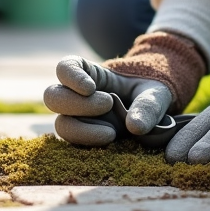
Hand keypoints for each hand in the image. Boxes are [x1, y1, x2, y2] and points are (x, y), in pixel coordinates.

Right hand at [44, 31, 206, 146]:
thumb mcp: (157, 94)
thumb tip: (135, 127)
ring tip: (112, 132)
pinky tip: (109, 140)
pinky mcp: (84, 137)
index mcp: (90, 74)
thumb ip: (148, 105)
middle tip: (108, 104)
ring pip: (61, 123)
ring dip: (82, 130)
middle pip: (53, 96)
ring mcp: (78, 118)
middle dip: (77, 104)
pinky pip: (74, 143)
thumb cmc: (152, 94)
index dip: (71, 76)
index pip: (66, 67)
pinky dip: (88, 143)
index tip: (90, 87)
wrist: (155, 113)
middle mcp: (77, 95)